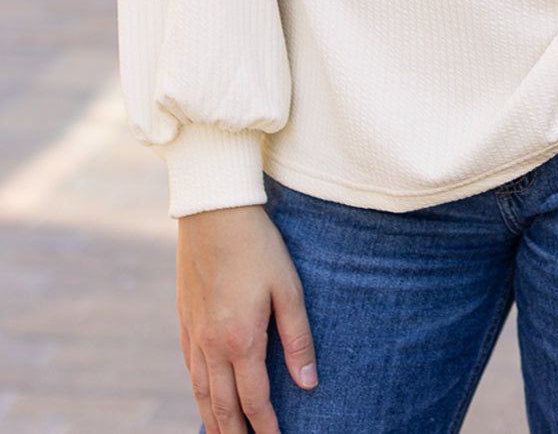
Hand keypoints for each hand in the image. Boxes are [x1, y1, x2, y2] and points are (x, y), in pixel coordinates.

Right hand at [177, 203, 316, 433]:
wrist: (214, 211)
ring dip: (212, 419)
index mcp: (240, 340)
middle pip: (222, 406)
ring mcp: (193, 333)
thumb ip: (298, 339)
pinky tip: (203, 396)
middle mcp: (211, 344)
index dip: (267, 428)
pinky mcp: (183, 318)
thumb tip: (308, 384)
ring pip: (199, 392)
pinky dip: (196, 391)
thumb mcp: (289, 288)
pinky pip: (188, 368)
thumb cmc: (258, 246)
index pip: (254, 400)